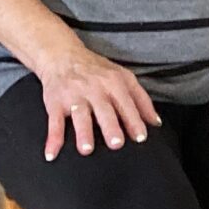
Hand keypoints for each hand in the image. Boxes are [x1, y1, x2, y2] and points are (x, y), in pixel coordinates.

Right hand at [38, 44, 161, 158]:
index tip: (140, 137)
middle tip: (116, 144)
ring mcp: (73, 96)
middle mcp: (94, 89)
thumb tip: (156, 123)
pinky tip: (52, 153)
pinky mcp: (55, 103)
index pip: (126, 103)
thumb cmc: (96, 70)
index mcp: (113, 83)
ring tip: (87, 149)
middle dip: (110, 126)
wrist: (62, 55)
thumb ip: (141, 99)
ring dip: (83, 132)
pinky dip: (52, 138)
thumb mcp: (123, 77)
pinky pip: (54, 122)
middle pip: (103, 109)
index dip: (134, 120)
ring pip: (79, 115)